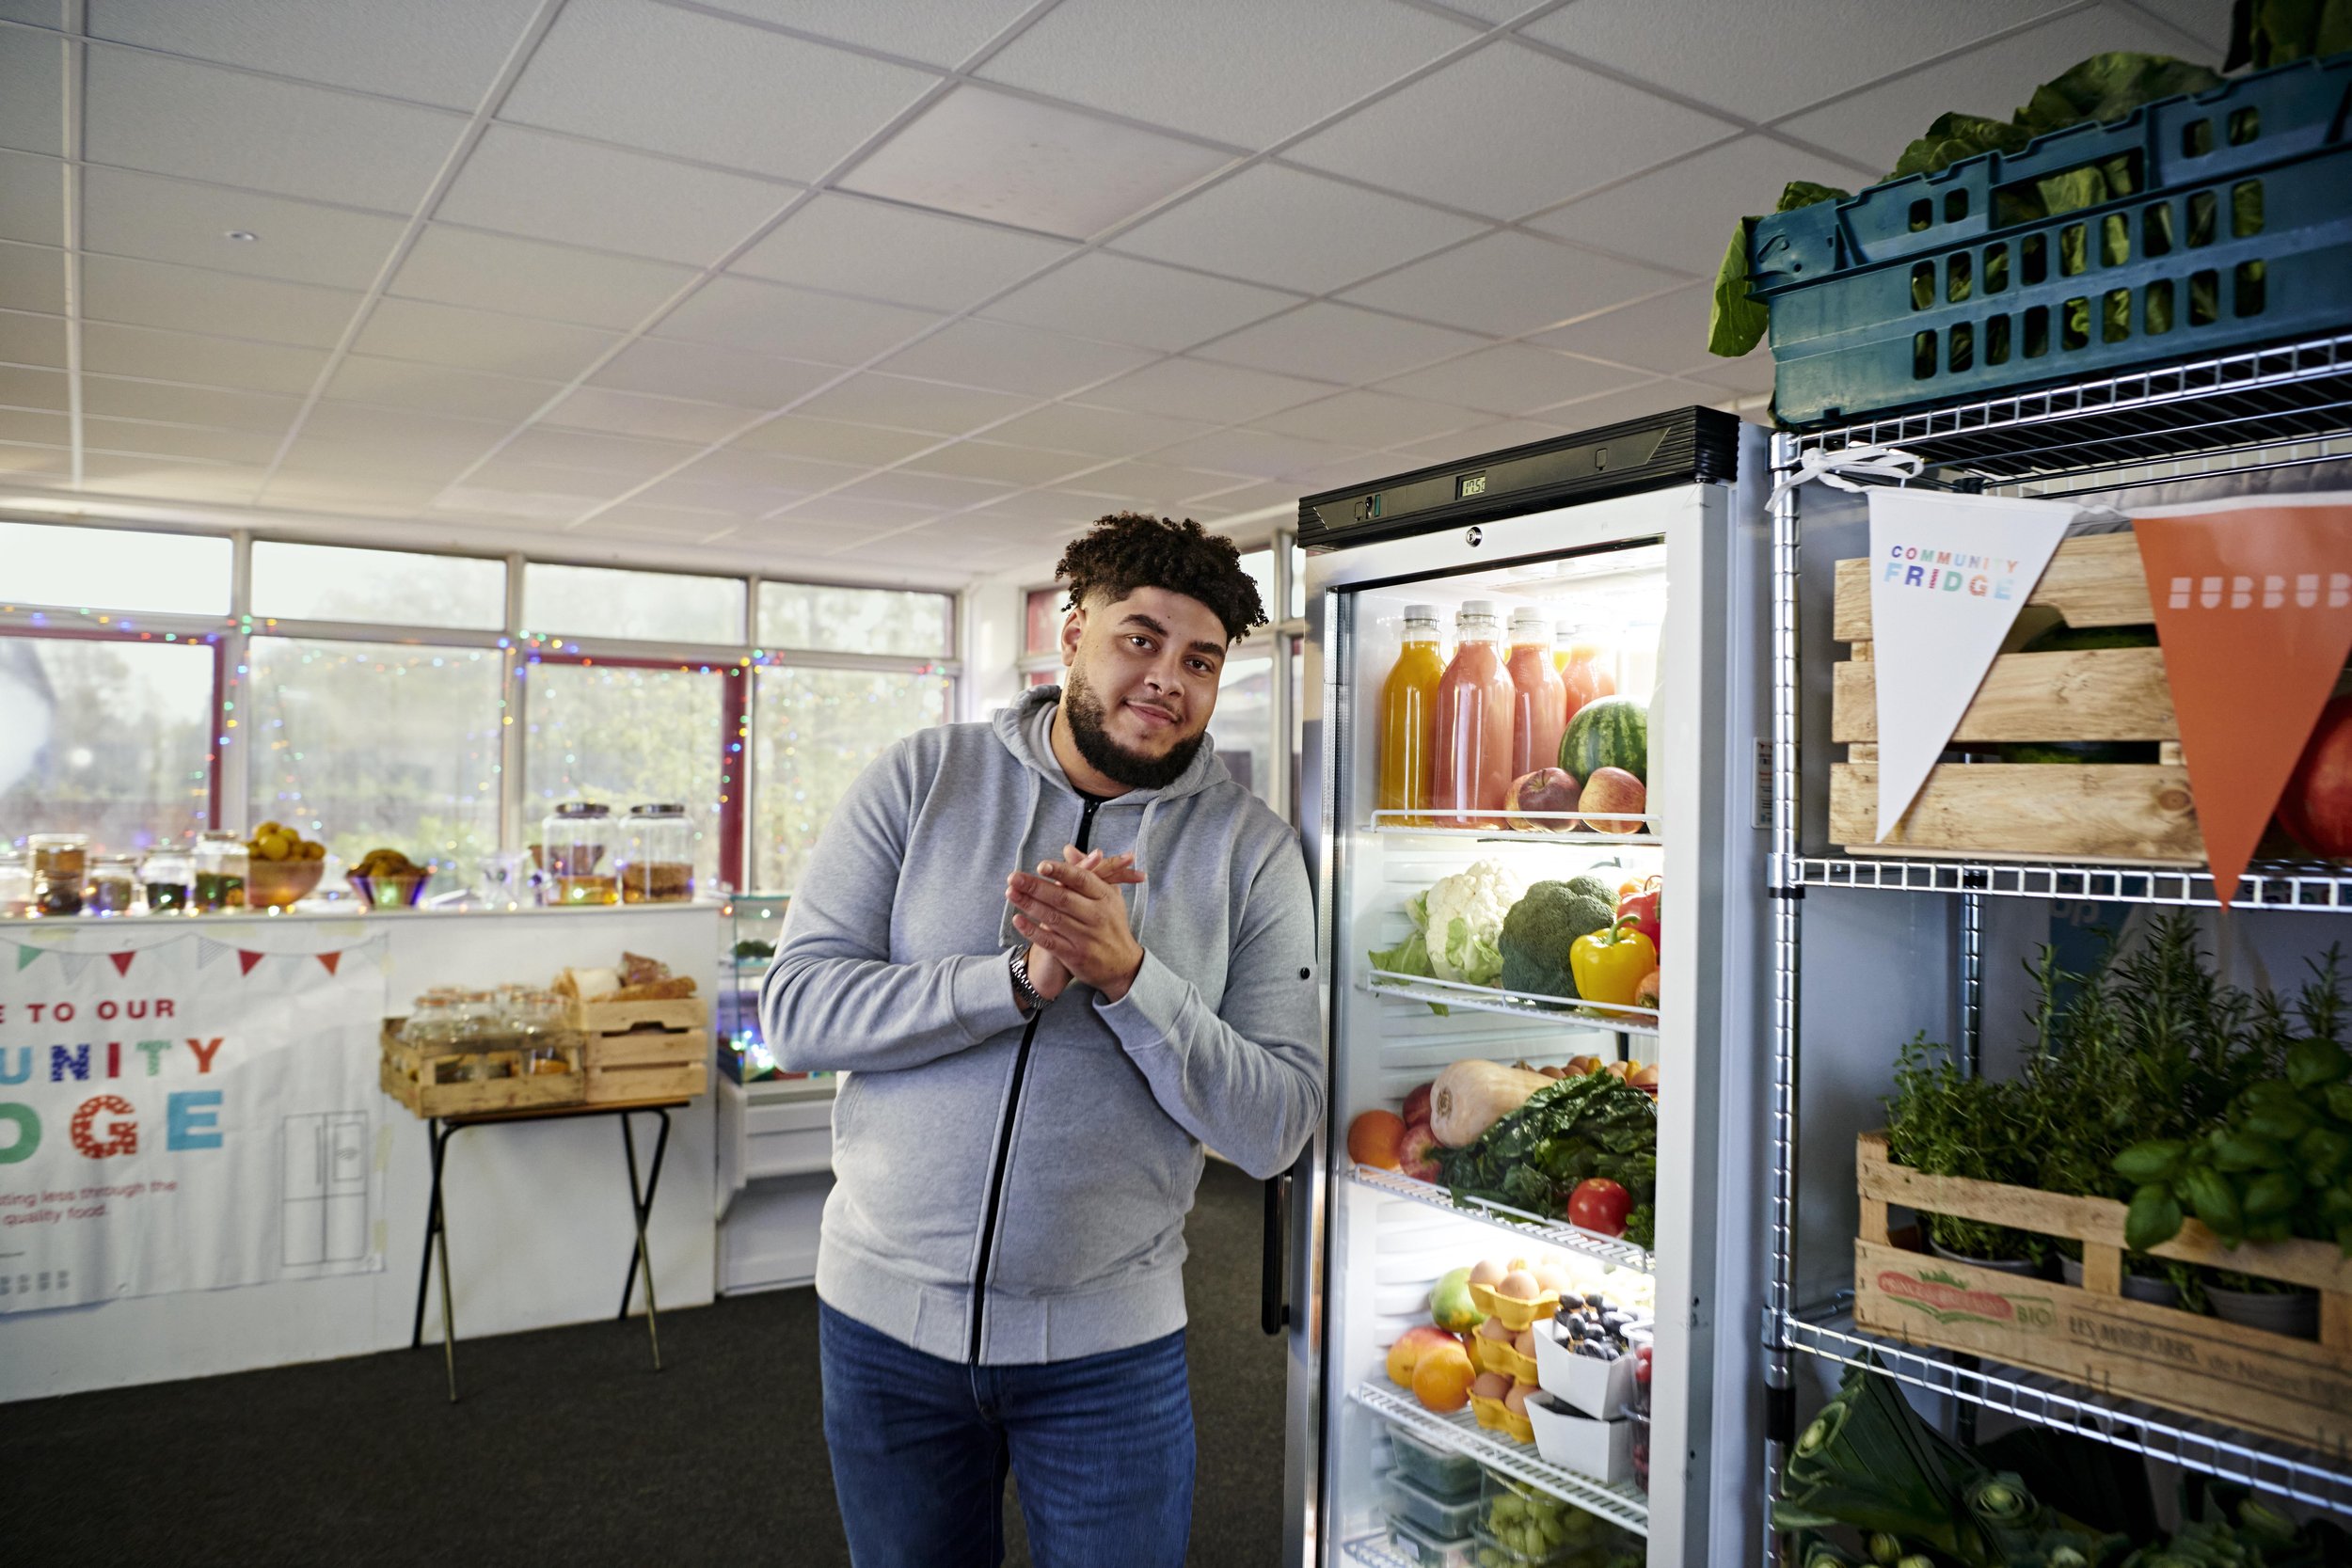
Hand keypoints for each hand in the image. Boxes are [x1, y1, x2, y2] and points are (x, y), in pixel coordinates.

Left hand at [1007, 844, 1146, 1002]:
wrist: (1124, 966)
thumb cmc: (1112, 924)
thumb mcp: (1108, 896)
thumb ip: (1088, 871)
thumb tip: (1068, 849)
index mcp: (1105, 897)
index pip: (1082, 880)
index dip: (1061, 871)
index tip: (1041, 865)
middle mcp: (1097, 916)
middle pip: (1063, 898)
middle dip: (1035, 886)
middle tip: (1013, 877)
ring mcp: (1085, 937)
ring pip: (1053, 918)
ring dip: (1029, 905)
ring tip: (1011, 893)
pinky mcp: (1075, 956)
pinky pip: (1049, 941)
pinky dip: (1032, 930)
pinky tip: (1017, 920)